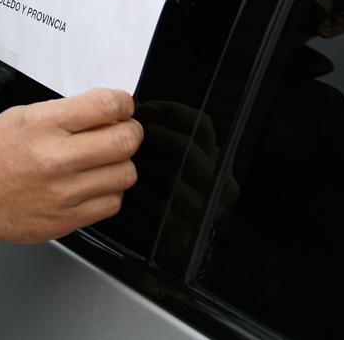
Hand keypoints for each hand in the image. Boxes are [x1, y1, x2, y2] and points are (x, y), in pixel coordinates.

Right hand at [0, 87, 142, 244]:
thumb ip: (66, 112)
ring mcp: (63, 193)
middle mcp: (55, 159)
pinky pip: (112, 203)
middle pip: (125, 141)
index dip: (123, 103)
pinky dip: (108, 191)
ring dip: (120, 164)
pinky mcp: (67, 220)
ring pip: (125, 174)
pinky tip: (91, 184)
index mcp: (43, 125)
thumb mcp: (22, 115)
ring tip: (102, 161)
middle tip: (121, 131)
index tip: (122, 107)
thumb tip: (108, 113)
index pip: (107, 105)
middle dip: (129, 131)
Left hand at [112, 101, 236, 260]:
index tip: (146, 108)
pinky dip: (138, 192)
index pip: (202, 125)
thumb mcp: (174, 154)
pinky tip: (128, 186)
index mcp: (217, 159)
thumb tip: (134, 107)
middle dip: (155, 135)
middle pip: (188, 148)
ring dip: (144, 163)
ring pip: (171, 175)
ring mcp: (201, 208)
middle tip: (132, 132)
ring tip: (126, 158)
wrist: (172, 236)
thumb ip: (164, 131)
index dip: (171, 111)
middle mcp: (216, 182)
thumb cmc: (166, 185)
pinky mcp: (181, 230)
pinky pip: (155, 204)